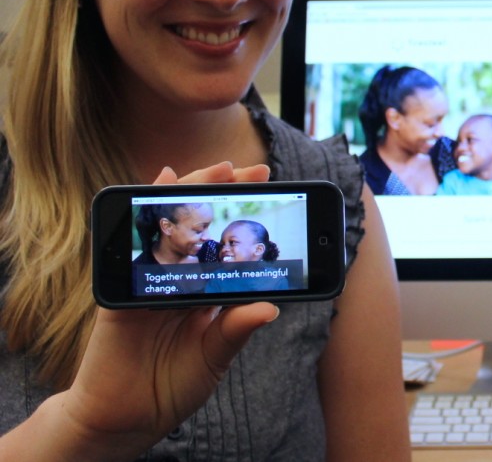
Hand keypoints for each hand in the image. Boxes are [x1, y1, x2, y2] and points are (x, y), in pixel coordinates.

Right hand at [34, 162, 277, 456]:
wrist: (128, 418)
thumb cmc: (172, 385)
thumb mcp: (214, 357)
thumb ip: (235, 330)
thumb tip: (270, 307)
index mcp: (204, 289)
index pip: (226, 242)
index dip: (243, 216)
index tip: (269, 188)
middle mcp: (178, 277)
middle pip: (200, 224)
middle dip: (224, 192)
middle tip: (250, 170)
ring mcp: (149, 278)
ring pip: (170, 224)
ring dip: (191, 192)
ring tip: (217, 171)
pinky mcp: (124, 289)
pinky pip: (134, 245)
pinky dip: (144, 213)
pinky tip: (159, 186)